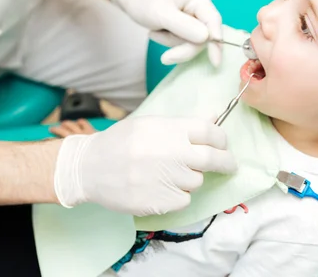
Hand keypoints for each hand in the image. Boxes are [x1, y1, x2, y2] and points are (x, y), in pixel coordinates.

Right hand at [53, 116, 236, 215]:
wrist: (89, 168)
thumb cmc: (120, 143)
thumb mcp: (149, 124)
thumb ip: (182, 123)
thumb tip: (215, 117)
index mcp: (169, 129)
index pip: (210, 131)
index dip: (221, 139)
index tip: (222, 145)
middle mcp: (172, 152)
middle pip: (213, 159)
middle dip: (226, 162)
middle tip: (228, 165)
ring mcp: (167, 178)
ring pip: (197, 181)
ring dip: (191, 178)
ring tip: (169, 174)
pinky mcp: (161, 201)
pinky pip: (184, 199)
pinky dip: (178, 195)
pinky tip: (159, 187)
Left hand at [110, 0, 222, 66]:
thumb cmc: (143, 1)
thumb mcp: (160, 14)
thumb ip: (184, 26)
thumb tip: (207, 38)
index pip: (213, 21)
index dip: (216, 43)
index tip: (215, 63)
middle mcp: (201, 0)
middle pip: (203, 35)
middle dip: (181, 44)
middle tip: (164, 57)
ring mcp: (196, 10)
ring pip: (193, 39)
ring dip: (172, 41)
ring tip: (155, 30)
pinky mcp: (190, 19)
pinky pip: (187, 38)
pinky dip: (171, 38)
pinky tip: (159, 29)